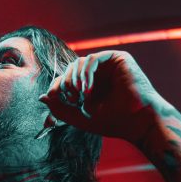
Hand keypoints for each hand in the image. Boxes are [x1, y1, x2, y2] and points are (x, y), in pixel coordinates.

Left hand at [38, 50, 166, 141]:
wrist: (138, 122)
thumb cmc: (113, 122)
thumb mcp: (80, 117)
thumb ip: (60, 108)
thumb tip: (42, 97)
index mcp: (92, 86)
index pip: (67, 79)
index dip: (56, 87)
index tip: (51, 98)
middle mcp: (100, 74)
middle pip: (71, 68)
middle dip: (64, 83)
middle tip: (69, 98)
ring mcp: (109, 65)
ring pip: (79, 62)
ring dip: (73, 78)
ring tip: (78, 96)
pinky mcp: (118, 58)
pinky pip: (92, 59)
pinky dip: (85, 73)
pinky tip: (87, 90)